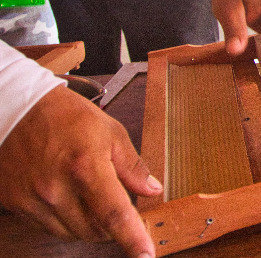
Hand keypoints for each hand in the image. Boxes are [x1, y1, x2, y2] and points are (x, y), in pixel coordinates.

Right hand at [0, 86, 161, 256]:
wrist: (19, 110)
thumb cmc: (67, 117)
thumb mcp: (110, 132)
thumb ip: (132, 166)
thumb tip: (153, 190)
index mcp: (85, 166)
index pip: (113, 214)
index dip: (132, 238)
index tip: (145, 255)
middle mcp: (55, 188)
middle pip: (94, 231)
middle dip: (112, 225)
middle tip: (117, 205)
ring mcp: (32, 199)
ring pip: (72, 233)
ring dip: (88, 224)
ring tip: (89, 195)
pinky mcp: (15, 205)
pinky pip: (48, 228)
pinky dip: (64, 220)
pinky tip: (67, 197)